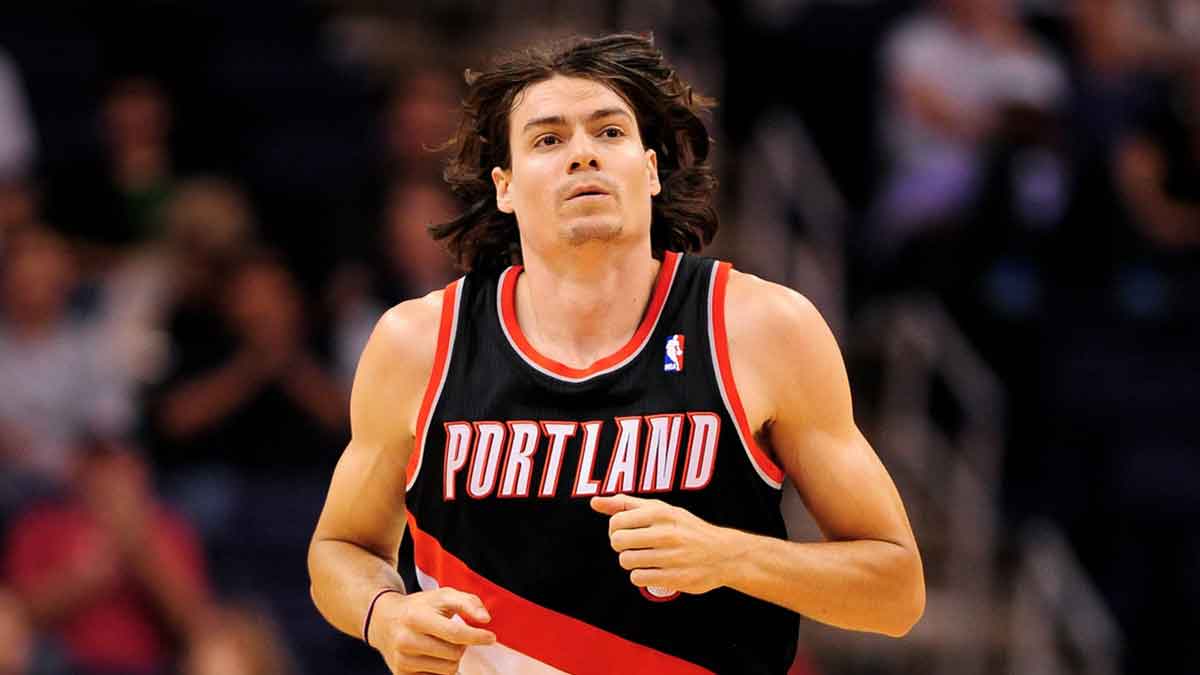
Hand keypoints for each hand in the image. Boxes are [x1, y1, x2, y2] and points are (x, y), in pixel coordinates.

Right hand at [368, 588, 495, 674]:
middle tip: (454, 636)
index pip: (454, 633)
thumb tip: (485, 619)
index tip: (491, 637)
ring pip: (447, 670)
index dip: (476, 637)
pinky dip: (441, 668)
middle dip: (462, 646)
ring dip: (453, 659)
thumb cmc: (419, 607)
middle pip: (453, 654)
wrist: (383, 620)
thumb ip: (467, 602)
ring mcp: (402, 660)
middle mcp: (406, 640)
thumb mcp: (441, 596)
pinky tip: (433, 655)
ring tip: (442, 645)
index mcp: (416, 617)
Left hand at [591, 494, 742, 595]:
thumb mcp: (661, 509)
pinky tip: (652, 570)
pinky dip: (641, 576)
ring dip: (631, 561)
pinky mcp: (675, 578)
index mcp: (661, 513)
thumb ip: (626, 504)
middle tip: (633, 545)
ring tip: (644, 557)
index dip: (614, 528)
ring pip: (626, 561)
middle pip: (618, 542)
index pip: (616, 521)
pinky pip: (638, 579)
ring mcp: (671, 557)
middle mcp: (666, 533)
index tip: (625, 531)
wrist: (723, 554)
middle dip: (621, 545)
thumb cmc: (686, 529)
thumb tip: (595, 502)